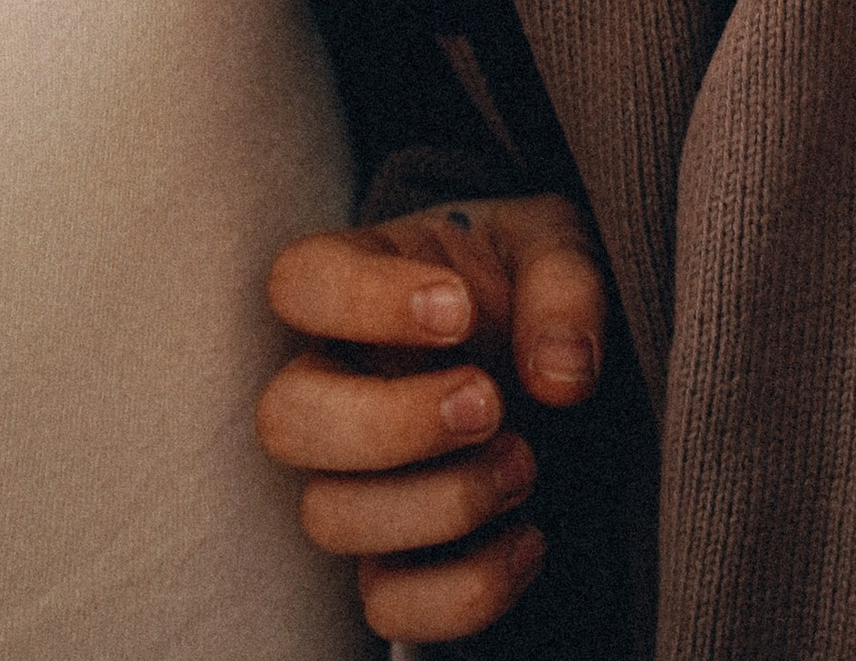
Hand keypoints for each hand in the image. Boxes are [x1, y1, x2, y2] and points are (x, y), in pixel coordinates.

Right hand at [259, 193, 607, 643]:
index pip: (300, 280)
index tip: (458, 310)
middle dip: (388, 423)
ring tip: (524, 463)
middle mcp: (338, 381)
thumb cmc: (540, 291)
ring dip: (437, 503)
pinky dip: (462, 590)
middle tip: (488, 402)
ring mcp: (357, 478)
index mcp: (363, 279)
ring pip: (328, 517)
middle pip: (284, 419)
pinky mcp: (397, 558)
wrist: (570, 371)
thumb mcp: (565, 249)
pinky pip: (386, 606)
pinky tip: (529, 539)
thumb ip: (564, 285)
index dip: (361, 300)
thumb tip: (559, 372)